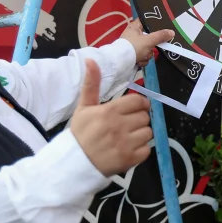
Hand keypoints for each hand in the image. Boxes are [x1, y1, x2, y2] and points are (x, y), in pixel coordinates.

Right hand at [70, 60, 153, 175]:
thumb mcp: (84, 107)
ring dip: (141, 134)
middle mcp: (120, 126)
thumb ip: (91, 84)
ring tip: (127, 137)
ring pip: (148, 132)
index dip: (139, 104)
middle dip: (138, 119)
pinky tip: (128, 149)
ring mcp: (126, 144)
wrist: (74, 162)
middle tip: (127, 125)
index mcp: (110, 111)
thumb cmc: (80, 133)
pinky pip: (147, 149)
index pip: (138, 101)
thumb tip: (91, 60)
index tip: (134, 109)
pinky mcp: (130, 159)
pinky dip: (141, 150)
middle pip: (145, 116)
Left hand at [120, 19, 173, 64]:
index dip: (155, 24)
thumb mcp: (149, 40)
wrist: (121, 63)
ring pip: (148, 49)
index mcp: (135, 26)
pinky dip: (142, 60)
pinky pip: (143, 56)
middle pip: (150, 37)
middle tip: (151, 46)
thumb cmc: (134, 47)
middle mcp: (134, 35)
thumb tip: (172, 32)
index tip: (163, 28)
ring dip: (147, 55)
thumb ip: (161, 36)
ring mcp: (134, 46)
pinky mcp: (134, 55)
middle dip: (151, 46)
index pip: (147, 21)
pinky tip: (138, 61)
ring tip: (141, 56)